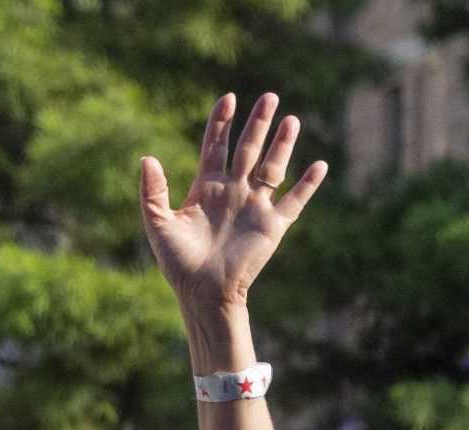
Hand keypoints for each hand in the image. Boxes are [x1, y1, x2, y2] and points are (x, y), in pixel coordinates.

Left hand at [140, 92, 328, 314]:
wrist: (203, 293)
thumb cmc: (178, 263)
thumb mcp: (158, 223)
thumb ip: (153, 190)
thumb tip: (147, 158)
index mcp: (206, 187)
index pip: (216, 146)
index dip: (222, 123)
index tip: (228, 98)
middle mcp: (233, 192)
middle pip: (248, 148)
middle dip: (258, 123)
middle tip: (270, 96)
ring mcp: (254, 207)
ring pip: (272, 167)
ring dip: (283, 144)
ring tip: (292, 119)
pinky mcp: (272, 226)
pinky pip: (294, 201)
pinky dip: (308, 185)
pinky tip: (320, 166)